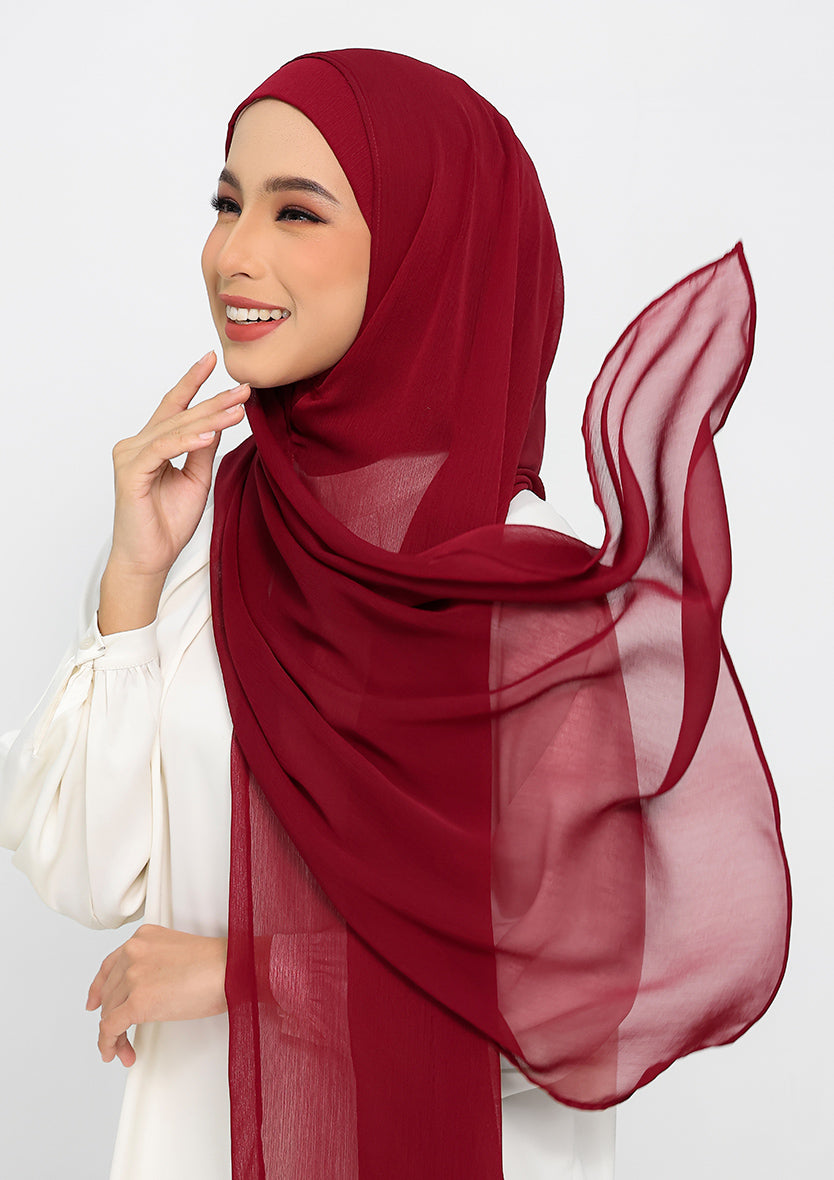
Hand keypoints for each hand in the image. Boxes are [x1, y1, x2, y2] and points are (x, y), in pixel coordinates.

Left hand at [86, 925, 227, 1067]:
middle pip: (108, 992)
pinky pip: (111, 1028)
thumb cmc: (219, 964)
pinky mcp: (137, 1001)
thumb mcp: (179, 953)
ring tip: (122, 1051)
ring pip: (108, 1012)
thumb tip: (149, 992)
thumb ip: (155, 964)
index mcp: (143, 937)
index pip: (110, 964)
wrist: (232, 969)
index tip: (94, 1003)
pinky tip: (115, 1053)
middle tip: (118, 1037)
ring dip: (113, 1036)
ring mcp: (133, 976)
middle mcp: (133, 952)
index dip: (99, 988)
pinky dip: (109, 1044)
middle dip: (111, 1017)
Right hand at [98, 352, 249, 632]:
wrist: (149, 559)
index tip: (214, 359)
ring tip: (237, 409)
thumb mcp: (196, 480)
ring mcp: (130, 456)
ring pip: (174, 429)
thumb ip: (202, 450)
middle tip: (244, 389)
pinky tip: (208, 436)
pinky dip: (186, 442)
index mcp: (152, 444)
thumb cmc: (167, 523)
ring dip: (208, 419)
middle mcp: (137, 444)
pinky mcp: (130, 473)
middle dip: (215, 401)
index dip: (193, 382)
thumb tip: (216, 422)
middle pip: (180, 415)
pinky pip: (162, 450)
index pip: (175, 406)